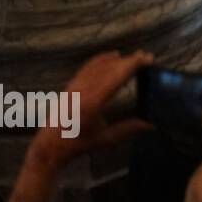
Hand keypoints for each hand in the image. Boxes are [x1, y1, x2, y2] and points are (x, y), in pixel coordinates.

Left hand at [28, 49, 154, 172]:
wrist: (49, 145)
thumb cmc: (78, 144)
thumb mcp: (105, 139)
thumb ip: (128, 129)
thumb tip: (151, 124)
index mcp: (93, 103)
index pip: (116, 77)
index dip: (133, 65)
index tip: (148, 58)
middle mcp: (83, 90)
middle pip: (110, 68)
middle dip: (129, 60)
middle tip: (147, 57)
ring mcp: (75, 86)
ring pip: (99, 65)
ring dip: (118, 59)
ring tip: (135, 56)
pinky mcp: (71, 86)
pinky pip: (88, 67)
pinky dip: (102, 59)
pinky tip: (112, 55)